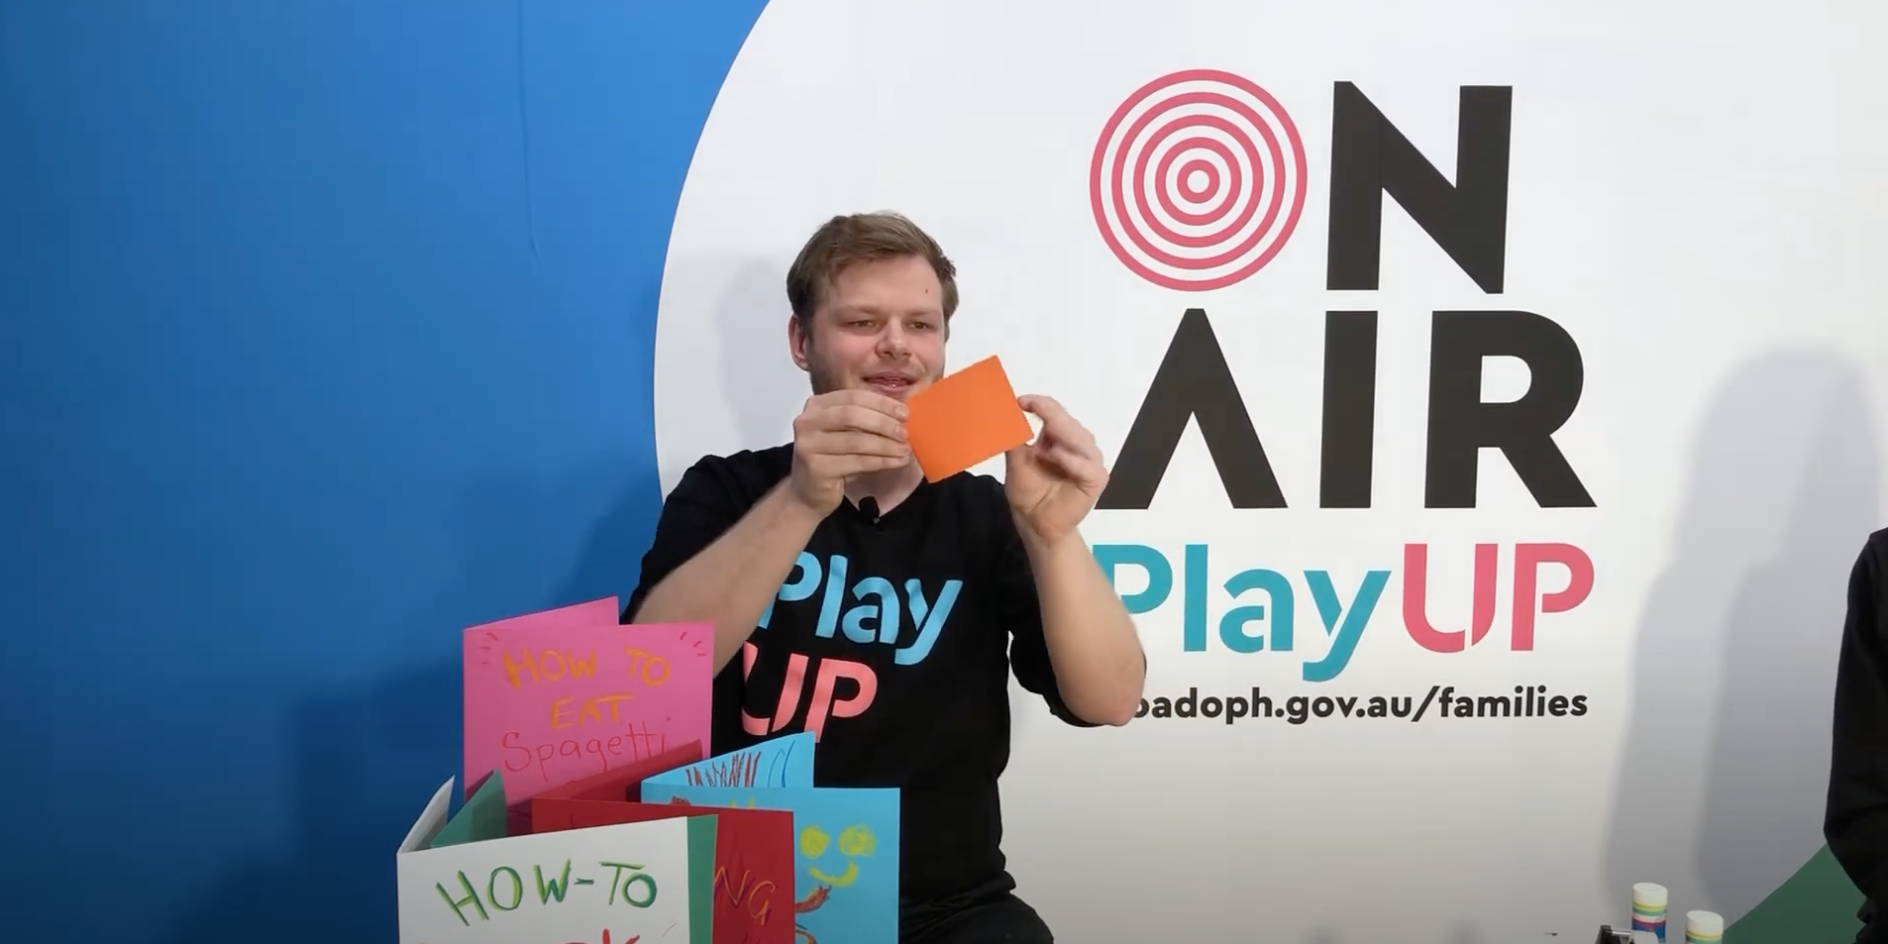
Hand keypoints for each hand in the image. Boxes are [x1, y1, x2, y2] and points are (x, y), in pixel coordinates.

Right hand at [788, 389, 910, 513]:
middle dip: (883, 423)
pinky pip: (857, 462)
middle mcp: (807, 421)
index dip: (881, 403)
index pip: (853, 396)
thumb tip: (901, 414)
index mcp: (816, 405)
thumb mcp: (845, 433)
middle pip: (852, 415)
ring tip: (905, 450)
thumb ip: (865, 419)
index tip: (904, 413)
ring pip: (856, 441)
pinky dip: (881, 461)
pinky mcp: (817, 468)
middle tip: (904, 433)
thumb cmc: (833, 459)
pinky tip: (897, 462)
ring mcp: (809, 445)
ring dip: (886, 445)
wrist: (808, 493)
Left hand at [1003, 395, 1108, 546]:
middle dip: (1052, 414)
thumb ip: (1015, 438)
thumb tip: (1005, 413)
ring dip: (1063, 435)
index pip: (1055, 412)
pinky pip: (1087, 466)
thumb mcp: (1015, 462)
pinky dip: (1073, 460)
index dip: (1040, 404)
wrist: (1035, 522)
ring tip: (1043, 440)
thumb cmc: (1027, 492)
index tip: (1021, 401)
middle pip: (1069, 422)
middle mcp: (1077, 444)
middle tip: (1032, 407)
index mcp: (1059, 436)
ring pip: (1082, 439)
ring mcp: (1089, 461)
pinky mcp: (1095, 479)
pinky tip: (1056, 455)